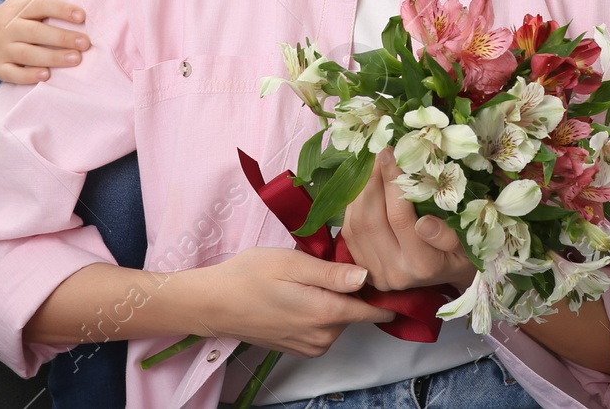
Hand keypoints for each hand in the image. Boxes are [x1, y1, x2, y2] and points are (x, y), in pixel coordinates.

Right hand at [0, 0, 88, 83]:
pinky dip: (28, 76)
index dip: (61, 10)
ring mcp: (2, 49)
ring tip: (76, 59)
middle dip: (61, 37)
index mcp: (17, 9)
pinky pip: (12, 74)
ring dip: (51, 58)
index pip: (40, 6)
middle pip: (35, 32)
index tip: (82, 16)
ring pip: (26, 54)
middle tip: (86, 43)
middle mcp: (8, 29)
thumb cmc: (13, 16)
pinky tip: (46, 76)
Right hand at [187, 248, 394, 356]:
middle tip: (336, 261)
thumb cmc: (250, 275)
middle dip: (354, 289)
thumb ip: (332, 274)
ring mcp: (311, 346)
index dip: (387, 293)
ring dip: (336, 299)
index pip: (373, 310)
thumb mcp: (293, 263)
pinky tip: (303, 293)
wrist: (214, 304)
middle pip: (356, 311)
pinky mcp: (300, 348)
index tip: (396, 276)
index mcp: (325, 314)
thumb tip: (368, 277)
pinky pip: (325, 328)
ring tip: (313, 276)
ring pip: (341, 319)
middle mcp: (323, 337)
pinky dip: (322, 311)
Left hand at [340, 148, 476, 292]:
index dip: (392, 182)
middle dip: (371, 181)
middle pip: (371, 220)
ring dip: (360, 191)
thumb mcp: (467, 243)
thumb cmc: (462, 252)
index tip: (392, 153)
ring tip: (371, 164)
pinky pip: (350, 232)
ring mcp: (375, 272)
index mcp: (423, 266)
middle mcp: (395, 273)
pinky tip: (364, 186)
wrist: (449, 276)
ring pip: (356, 225)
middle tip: (378, 153)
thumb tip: (423, 223)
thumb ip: (448, 236)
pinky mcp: (362, 268)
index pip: (400, 219)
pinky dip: (353, 205)